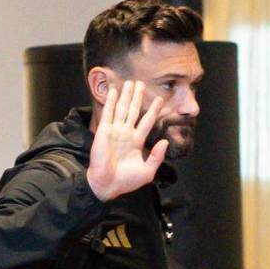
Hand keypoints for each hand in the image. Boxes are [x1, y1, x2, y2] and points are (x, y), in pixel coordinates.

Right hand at [86, 80, 167, 201]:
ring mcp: (115, 132)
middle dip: (137, 97)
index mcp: (136, 142)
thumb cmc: (127, 181)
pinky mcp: (104, 132)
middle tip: (141, 83)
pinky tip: (113, 91)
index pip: (146, 122)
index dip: (153, 110)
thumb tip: (165, 141)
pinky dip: (110, 102)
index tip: (159, 99)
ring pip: (122, 109)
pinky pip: (108, 113)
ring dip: (126, 95)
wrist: (108, 185)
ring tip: (130, 83)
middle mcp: (126, 134)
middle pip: (133, 111)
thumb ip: (157, 156)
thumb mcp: (148, 171)